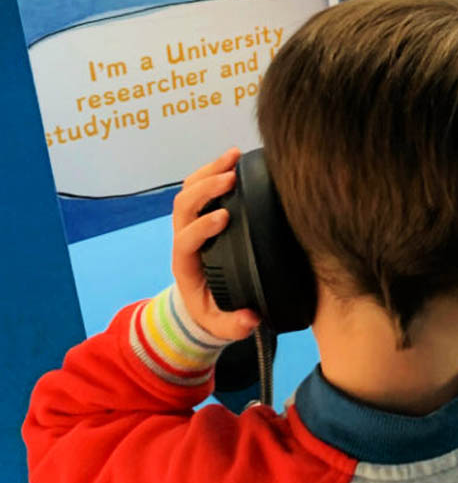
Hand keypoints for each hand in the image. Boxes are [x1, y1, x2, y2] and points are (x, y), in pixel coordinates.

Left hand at [171, 148, 260, 341]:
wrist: (200, 302)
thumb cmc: (211, 311)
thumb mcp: (219, 326)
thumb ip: (233, 326)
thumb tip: (250, 319)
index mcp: (186, 263)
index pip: (186, 239)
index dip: (201, 226)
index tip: (224, 217)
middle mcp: (184, 238)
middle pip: (183, 205)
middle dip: (205, 189)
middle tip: (231, 178)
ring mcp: (190, 222)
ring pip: (189, 190)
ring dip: (209, 171)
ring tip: (234, 156)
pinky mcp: (200, 213)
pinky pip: (199, 186)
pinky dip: (214, 169)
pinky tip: (235, 159)